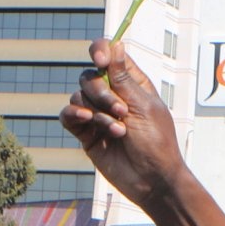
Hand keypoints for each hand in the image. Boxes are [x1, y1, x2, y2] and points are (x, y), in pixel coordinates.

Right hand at [59, 40, 185, 208]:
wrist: (152, 180)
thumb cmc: (156, 143)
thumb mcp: (142, 106)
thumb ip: (122, 78)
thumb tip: (115, 44)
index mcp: (132, 84)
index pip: (109, 56)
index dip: (100, 51)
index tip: (99, 60)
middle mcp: (113, 97)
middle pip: (90, 76)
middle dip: (101, 91)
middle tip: (120, 111)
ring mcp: (98, 115)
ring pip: (79, 96)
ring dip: (97, 111)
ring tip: (117, 130)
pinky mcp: (86, 134)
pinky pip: (68, 115)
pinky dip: (74, 115)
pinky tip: (87, 121)